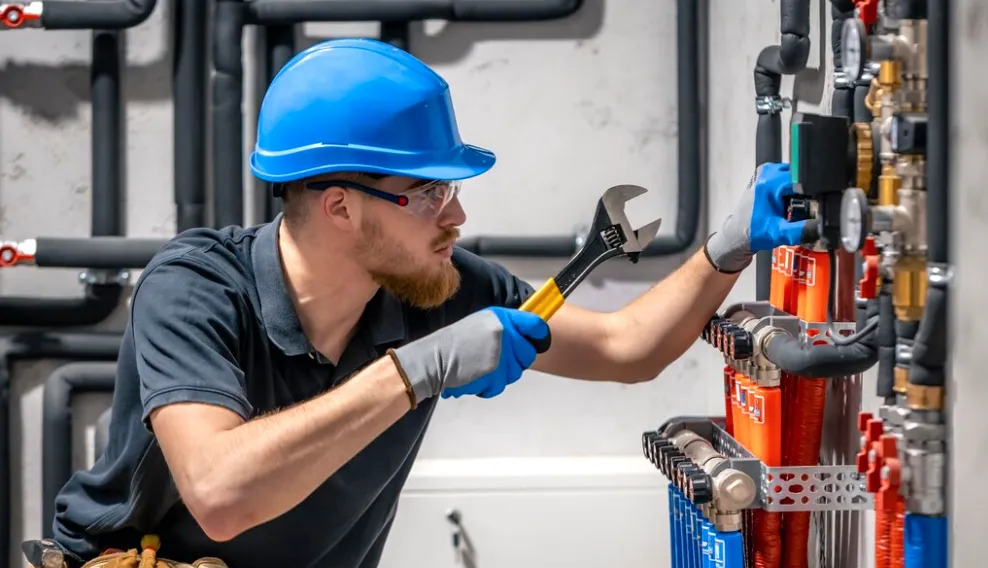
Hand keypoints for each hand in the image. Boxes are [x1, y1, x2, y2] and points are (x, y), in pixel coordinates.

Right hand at [389, 306, 550, 403]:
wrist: (434, 359)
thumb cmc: (455, 343)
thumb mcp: (481, 324)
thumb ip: (504, 328)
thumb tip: (526, 335)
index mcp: (501, 317)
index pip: (535, 324)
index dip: (540, 334)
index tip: (540, 340)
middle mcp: (504, 333)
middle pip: (528, 353)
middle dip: (517, 360)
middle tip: (498, 360)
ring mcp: (501, 354)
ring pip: (515, 372)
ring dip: (501, 374)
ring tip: (481, 367)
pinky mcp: (495, 374)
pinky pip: (501, 385)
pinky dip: (489, 385)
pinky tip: (475, 376)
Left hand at [704, 162, 811, 272]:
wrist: (737, 234)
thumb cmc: (753, 233)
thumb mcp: (780, 233)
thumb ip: (802, 230)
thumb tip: (822, 227)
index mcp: (770, 182)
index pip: (803, 179)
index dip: (814, 191)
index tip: (817, 203)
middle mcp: (767, 172)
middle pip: (800, 176)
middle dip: (806, 191)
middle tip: (804, 207)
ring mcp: (766, 172)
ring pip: (795, 176)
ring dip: (799, 189)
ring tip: (795, 206)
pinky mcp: (766, 175)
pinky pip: (787, 177)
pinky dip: (791, 188)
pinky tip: (788, 202)